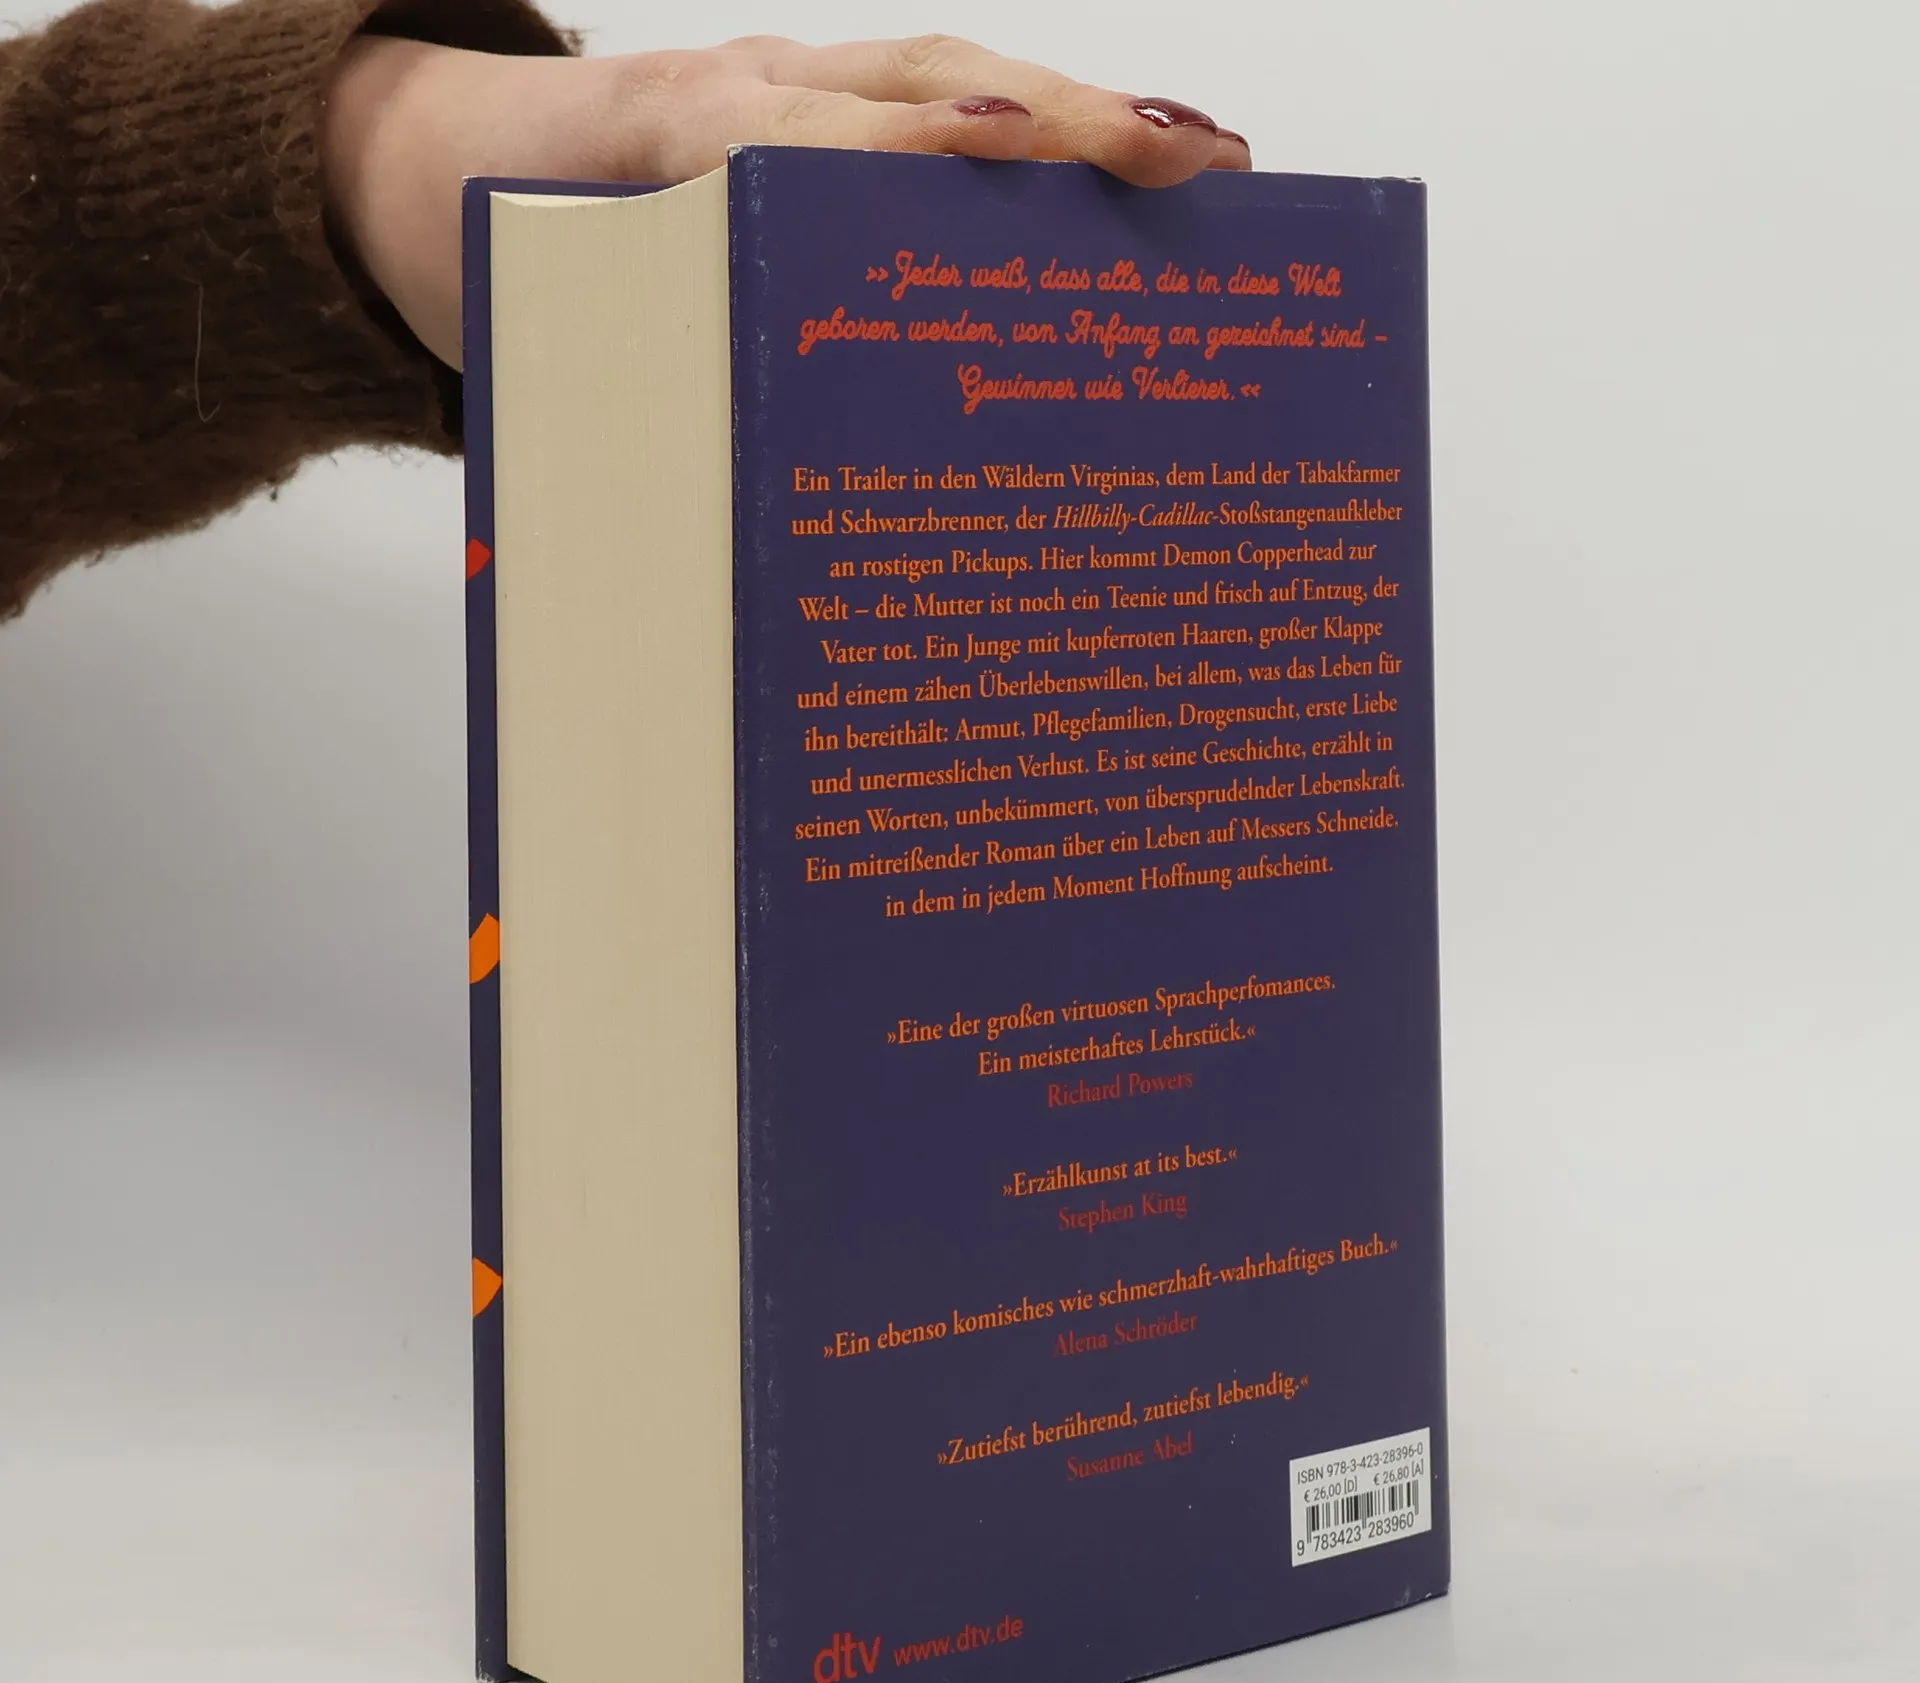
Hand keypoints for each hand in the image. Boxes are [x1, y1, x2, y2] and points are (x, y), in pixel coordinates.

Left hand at [322, 34, 1250, 367]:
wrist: (418, 175)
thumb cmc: (492, 262)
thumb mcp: (535, 348)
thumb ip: (614, 421)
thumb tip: (704, 570)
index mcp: (670, 145)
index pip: (807, 135)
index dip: (912, 148)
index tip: (1015, 155)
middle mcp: (747, 95)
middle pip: (925, 81)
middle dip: (1063, 121)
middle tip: (1196, 165)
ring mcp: (786, 89)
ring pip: (948, 78)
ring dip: (1077, 116)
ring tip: (1208, 163)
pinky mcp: (807, 109)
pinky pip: (926, 109)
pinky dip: (1029, 141)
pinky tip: (1119, 180)